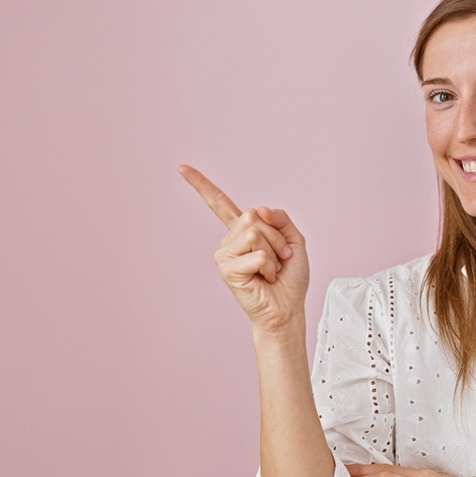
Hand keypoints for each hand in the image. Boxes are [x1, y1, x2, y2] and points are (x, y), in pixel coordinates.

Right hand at [178, 164, 308, 331]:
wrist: (287, 308)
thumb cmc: (289, 278)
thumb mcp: (293, 239)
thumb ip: (279, 218)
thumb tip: (258, 209)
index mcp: (242, 231)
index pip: (219, 204)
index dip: (201, 184)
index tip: (181, 168)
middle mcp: (229, 241)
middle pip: (253, 216)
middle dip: (275, 236)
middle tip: (279, 257)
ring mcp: (225, 255)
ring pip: (254, 233)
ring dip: (273, 252)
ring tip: (272, 269)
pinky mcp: (227, 270)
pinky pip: (256, 253)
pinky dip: (269, 265)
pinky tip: (265, 278)